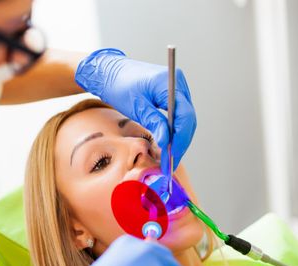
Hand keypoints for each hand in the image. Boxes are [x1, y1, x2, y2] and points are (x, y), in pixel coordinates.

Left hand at [75, 48, 195, 175]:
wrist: (109, 72)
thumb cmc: (119, 85)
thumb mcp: (136, 106)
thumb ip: (154, 122)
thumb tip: (168, 142)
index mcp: (170, 83)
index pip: (185, 115)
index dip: (181, 138)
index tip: (173, 155)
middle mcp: (178, 84)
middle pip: (188, 118)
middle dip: (181, 141)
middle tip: (171, 161)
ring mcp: (176, 89)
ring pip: (184, 119)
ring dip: (178, 138)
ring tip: (169, 157)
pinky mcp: (170, 95)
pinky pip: (177, 116)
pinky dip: (173, 130)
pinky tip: (168, 144)